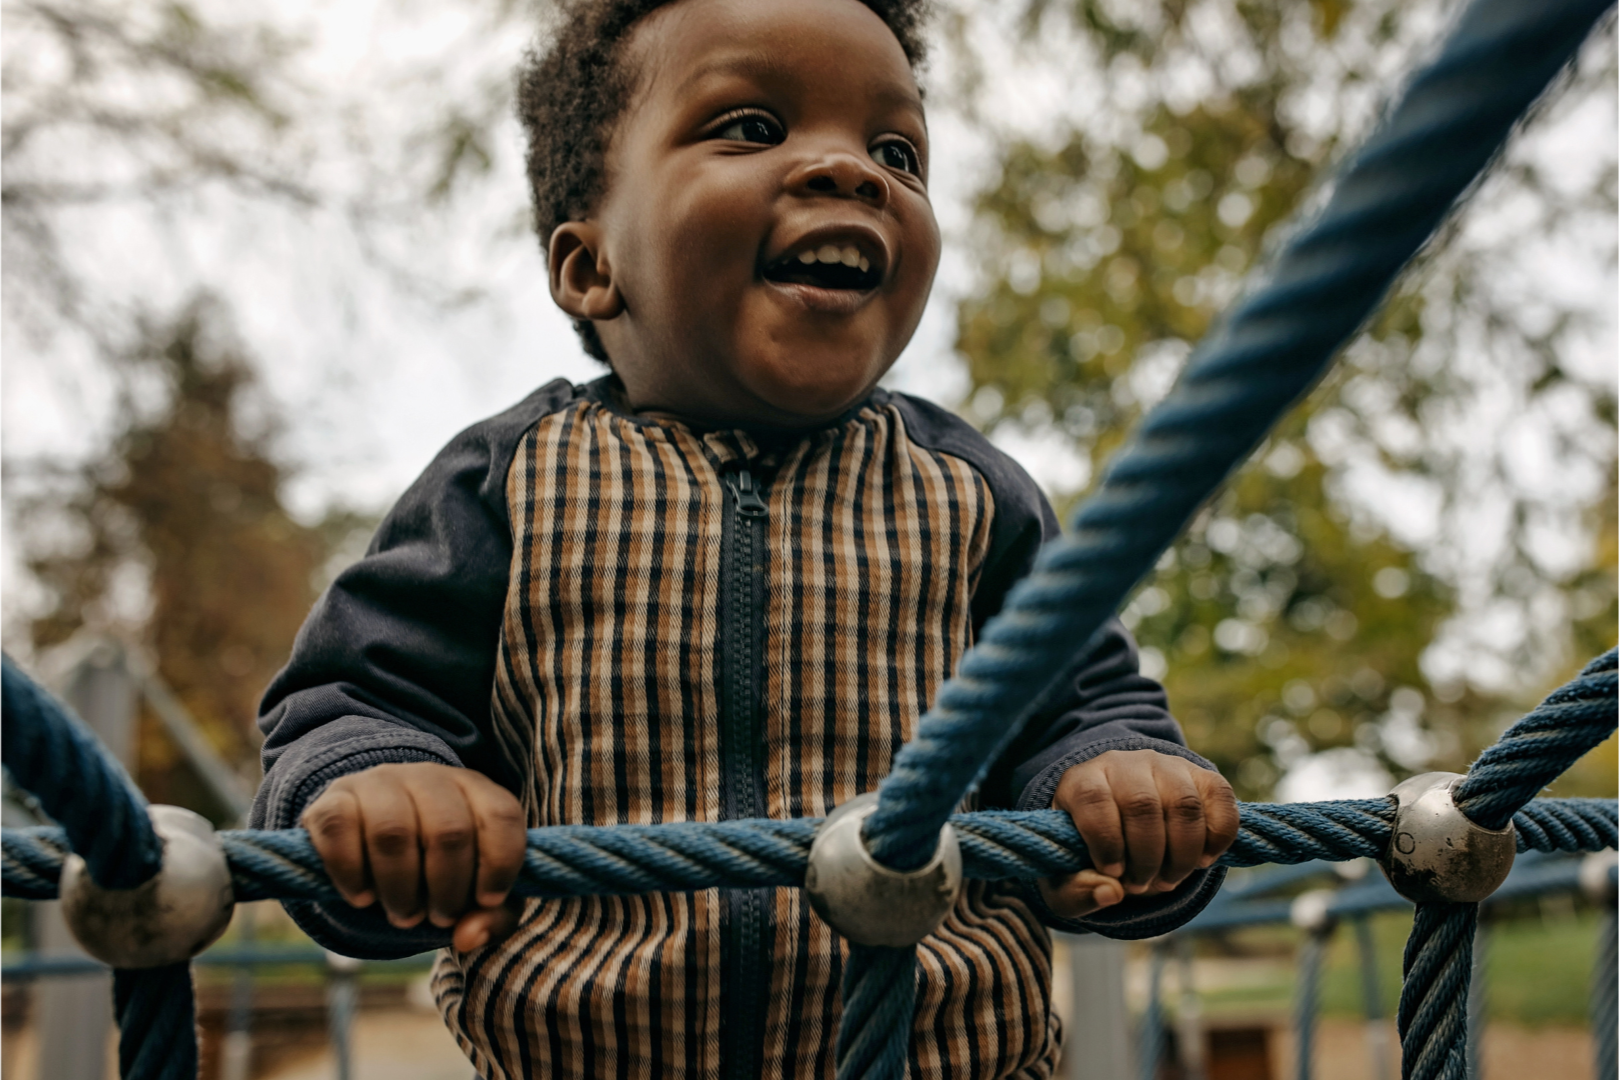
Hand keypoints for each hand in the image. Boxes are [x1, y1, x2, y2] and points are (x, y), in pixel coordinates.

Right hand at [301, 762, 526, 952]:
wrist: (367, 839)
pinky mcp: (334, 800)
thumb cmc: (435, 868)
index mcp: (475, 789)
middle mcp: (429, 777)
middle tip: (438, 917)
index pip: (502, 814)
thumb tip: (468, 937)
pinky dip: (352, 874)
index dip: (500, 864)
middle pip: (449, 831)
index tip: (486, 899)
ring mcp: (379, 783)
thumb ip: (491, 917)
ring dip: (401, 889)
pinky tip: (362, 896)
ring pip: (393, 832)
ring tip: (404, 913)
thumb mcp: (474, 890)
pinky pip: (340, 829)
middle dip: (448, 889)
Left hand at [1037, 749, 1237, 919]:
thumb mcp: (1066, 878)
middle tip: (1141, 885)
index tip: (1112, 872)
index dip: (1106, 841)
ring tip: (1168, 879)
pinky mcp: (1201, 776)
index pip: (1093, 798)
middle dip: (1146, 858)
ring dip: (1182, 855)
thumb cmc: (1087, 853)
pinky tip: (1203, 861)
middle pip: (1142, 805)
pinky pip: (1220, 798)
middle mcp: (1124, 764)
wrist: (1121, 824)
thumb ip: (1076, 891)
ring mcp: (1166, 766)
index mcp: (1081, 782)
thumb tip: (1111, 894)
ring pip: (1184, 804)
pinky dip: (1219, 837)